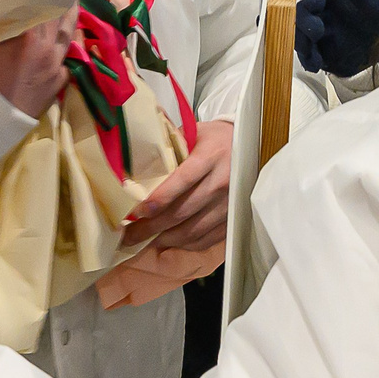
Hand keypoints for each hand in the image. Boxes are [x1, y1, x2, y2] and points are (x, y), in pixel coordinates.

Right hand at [0, 9, 77, 116]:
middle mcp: (50, 49)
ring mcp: (57, 67)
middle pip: (66, 15)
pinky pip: (66, 57)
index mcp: (30, 36)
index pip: (51, 1)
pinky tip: (63, 37)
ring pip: (69, 35)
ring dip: (70, 17)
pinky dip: (65, 44)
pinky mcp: (59, 83)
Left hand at [124, 118, 232, 253]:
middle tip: (128, 235)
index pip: (182, 181)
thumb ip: (169, 146)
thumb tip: (135, 163)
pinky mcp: (232, 218)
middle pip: (182, 211)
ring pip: (192, 230)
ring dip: (164, 239)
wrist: (250, 146)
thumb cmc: (216, 139)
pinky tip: (168, 242)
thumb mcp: (195, 133)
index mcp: (211, 156)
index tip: (136, 211)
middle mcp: (222, 182)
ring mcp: (229, 204)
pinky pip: (205, 239)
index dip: (158, 199)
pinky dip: (184, 244)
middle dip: (151, 227)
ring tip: (143, 241)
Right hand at [296, 0, 378, 76]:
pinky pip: (308, 57)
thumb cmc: (377, 15)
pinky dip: (309, 61)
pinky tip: (315, 66)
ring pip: (300, 36)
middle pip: (300, 13)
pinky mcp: (319, 53)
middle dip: (304, 22)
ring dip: (302, 44)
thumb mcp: (375, 3)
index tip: (315, 4)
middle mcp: (316, 12)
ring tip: (311, 53)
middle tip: (316, 31)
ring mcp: (315, 34)